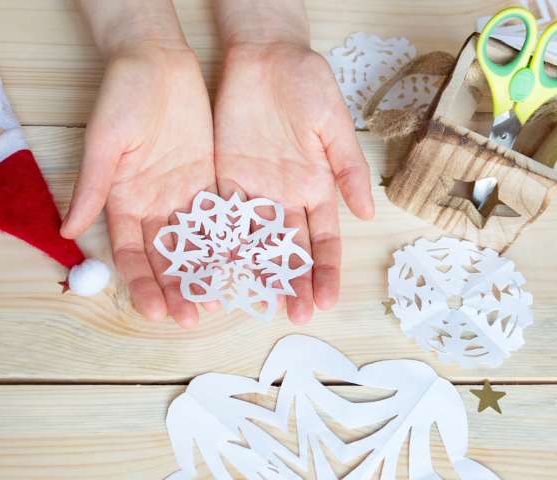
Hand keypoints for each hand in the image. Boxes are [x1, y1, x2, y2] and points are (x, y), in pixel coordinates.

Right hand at [61, 43, 215, 327]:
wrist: (157, 61)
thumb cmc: (122, 97)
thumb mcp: (104, 143)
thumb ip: (92, 189)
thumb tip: (67, 234)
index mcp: (124, 202)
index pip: (131, 253)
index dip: (141, 283)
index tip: (155, 311)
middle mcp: (153, 205)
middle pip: (164, 257)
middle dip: (176, 288)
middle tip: (192, 317)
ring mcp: (182, 195)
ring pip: (195, 244)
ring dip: (205, 272)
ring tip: (220, 301)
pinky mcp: (208, 180)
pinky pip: (221, 218)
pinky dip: (230, 241)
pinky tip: (243, 263)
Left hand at [213, 42, 373, 323]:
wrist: (265, 56)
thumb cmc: (307, 86)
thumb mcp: (334, 125)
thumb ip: (348, 168)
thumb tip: (369, 212)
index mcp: (316, 188)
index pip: (322, 239)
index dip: (325, 270)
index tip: (326, 301)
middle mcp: (285, 197)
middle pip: (288, 249)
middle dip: (292, 282)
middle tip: (293, 314)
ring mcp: (253, 190)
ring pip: (255, 241)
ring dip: (256, 272)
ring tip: (256, 302)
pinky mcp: (224, 179)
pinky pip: (222, 217)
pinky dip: (221, 243)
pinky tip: (220, 268)